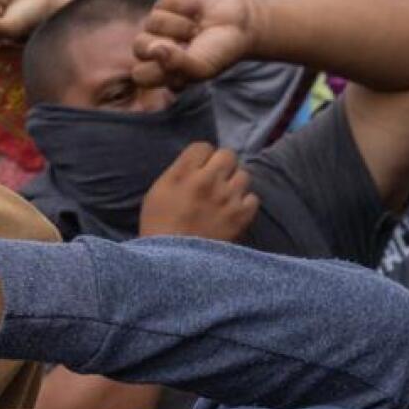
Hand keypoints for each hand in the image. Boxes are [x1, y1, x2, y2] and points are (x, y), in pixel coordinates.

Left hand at [131, 0, 258, 90]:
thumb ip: (175, 64)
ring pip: (153, 22)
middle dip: (170, 44)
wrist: (240, 25)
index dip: (159, 70)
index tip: (184, 64)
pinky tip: (198, 10)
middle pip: (139, 45)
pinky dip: (189, 7)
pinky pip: (168, 1)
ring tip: (197, 28)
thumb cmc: (218, 52)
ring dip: (183, 26)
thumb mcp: (201, 67)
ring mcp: (158, 20)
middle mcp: (152, 43)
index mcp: (155, 67)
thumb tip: (153, 48)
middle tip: (193, 42)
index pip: (140, 74)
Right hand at [139, 141, 256, 241]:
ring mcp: (227, 197)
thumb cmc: (158, 227)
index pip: (202, 146)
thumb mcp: (156, 193)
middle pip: (227, 155)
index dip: (201, 157)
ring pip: (243, 174)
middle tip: (214, 180)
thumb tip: (197, 163)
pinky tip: (231, 211)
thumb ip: (178, 173)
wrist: (172, 261)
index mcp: (182, 174)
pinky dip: (244, 203)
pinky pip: (252, 197)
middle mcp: (207, 181)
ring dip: (234, 184)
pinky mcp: (241, 215)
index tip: (197, 169)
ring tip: (224, 197)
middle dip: (221, 165)